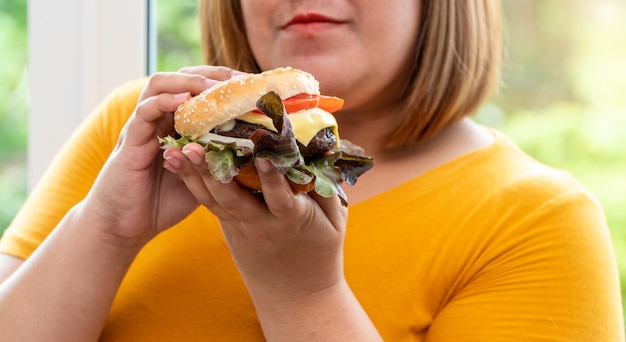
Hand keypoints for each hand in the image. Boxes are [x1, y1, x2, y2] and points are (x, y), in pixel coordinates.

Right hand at [82, 66, 243, 247]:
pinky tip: (185, 101)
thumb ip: (217, 162)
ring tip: (213, 87)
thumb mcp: (200, 178)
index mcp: (175, 125)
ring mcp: (142, 127)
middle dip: (211, 74)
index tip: (250, 85)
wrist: (124, 227)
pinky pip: (145, 111)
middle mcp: (158, 120)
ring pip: (159, 84)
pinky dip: (165, 101)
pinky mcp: (131, 141)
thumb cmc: (161, 203)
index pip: (198, 89)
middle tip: (238, 81)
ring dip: (188, 81)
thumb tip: (255, 157)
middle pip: (181, 78)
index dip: (223, 82)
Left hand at [163, 142, 348, 298]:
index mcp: (292, 222)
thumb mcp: (336, 223)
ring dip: (193, 176)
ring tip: (175, 150)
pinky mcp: (229, 229)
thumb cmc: (320, 253)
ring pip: (213, 202)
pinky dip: (192, 184)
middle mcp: (261, 226)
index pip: (281, 200)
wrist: (296, 297)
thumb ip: (328, 187)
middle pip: (233, 200)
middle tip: (194, 146)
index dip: (273, 180)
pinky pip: (210, 205)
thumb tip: (328, 147)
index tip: (263, 157)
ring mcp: (240, 228)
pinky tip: (176, 163)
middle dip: (212, 172)